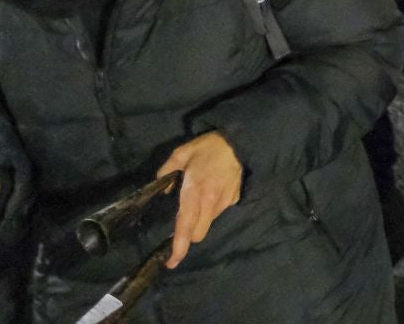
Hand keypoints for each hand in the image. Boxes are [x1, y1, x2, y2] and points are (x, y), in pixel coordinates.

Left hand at [157, 131, 243, 267]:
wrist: (239, 141)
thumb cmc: (208, 147)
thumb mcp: (181, 154)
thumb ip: (166, 172)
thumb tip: (164, 189)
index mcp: (194, 192)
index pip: (184, 226)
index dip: (178, 247)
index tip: (171, 262)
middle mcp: (210, 202)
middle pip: (198, 234)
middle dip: (189, 235)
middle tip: (183, 221)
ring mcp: (225, 202)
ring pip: (209, 223)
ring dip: (201, 219)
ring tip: (200, 198)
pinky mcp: (235, 199)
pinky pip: (219, 211)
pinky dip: (213, 208)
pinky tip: (213, 190)